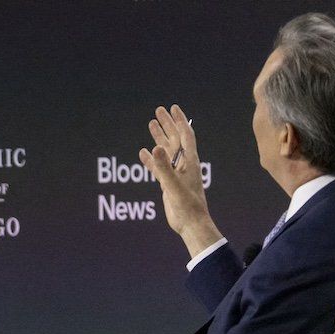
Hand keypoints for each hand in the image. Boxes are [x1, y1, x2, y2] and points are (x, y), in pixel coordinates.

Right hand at [138, 104, 222, 257]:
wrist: (191, 224)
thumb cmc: (187, 206)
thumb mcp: (173, 186)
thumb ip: (163, 167)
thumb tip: (155, 148)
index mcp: (189, 162)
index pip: (185, 136)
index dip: (179, 121)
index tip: (172, 108)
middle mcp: (183, 164)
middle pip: (175, 139)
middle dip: (167, 124)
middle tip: (158, 110)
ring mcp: (176, 173)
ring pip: (166, 151)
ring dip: (159, 137)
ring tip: (151, 124)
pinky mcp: (168, 183)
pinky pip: (158, 167)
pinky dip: (151, 159)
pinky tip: (143, 153)